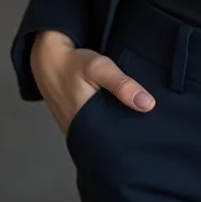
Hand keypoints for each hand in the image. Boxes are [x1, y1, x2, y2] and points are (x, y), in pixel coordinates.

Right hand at [29, 29, 155, 135]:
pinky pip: (96, 128)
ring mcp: (77, 129)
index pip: (115, 143)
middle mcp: (81, 132)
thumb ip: (122, 85)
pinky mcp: (76, 122)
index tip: (152, 134)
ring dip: (118, 127)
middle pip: (110, 140)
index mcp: (86, 124)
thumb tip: (148, 105)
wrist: (48, 59)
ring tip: (140, 122)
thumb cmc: (73, 63)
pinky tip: (121, 113)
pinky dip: (108, 122)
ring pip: (103, 134)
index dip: (133, 140)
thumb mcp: (99, 68)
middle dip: (128, 135)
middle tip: (149, 128)